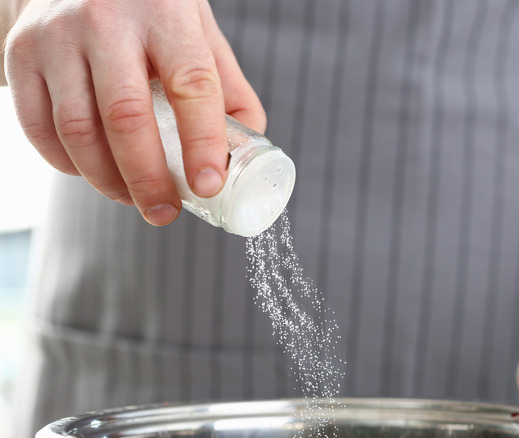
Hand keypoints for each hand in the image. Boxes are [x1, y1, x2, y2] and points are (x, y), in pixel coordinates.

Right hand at [4, 0, 263, 224]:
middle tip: (165, 212)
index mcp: (165, 13)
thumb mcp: (197, 31)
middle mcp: (106, 21)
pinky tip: (93, 173)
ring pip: (77, 130)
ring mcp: (56, 38)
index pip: (191, 84)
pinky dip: (67, 164)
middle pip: (126, 117)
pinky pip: (39, 127)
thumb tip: (246, 150)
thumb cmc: (148, 8)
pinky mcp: (20, 56)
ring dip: (107, 179)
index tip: (208, 185)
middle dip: (148, 178)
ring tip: (132, 198)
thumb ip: (226, 87)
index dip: (202, 142)